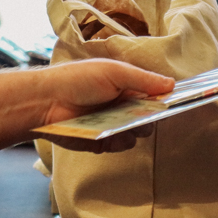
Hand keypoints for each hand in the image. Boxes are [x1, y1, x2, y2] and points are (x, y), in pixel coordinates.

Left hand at [35, 59, 173, 153]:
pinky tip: (111, 135)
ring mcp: (113, 124)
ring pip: (139, 133)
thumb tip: (172, 84)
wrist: (46, 102)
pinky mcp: (103, 142)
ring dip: (136, 130)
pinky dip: (120, 142)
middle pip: (150, 116)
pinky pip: (122, 145)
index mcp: (126, 86)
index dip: (164, 99)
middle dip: (150, 117)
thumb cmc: (77, 80)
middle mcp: (122, 105)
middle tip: (143, 115)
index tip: (172, 103)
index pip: (154, 95)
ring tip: (123, 125)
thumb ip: (144, 79)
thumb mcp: (114, 72)